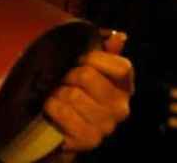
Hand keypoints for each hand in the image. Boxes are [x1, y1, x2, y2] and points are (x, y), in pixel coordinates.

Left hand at [44, 32, 133, 153]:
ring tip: (59, 97)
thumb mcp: (91, 70)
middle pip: (87, 76)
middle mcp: (120, 108)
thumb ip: (105, 52)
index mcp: (124, 87)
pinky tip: (54, 110)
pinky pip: (62, 111)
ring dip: (58, 93)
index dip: (95, 59)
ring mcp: (106, 126)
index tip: (81, 60)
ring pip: (72, 94)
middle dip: (69, 76)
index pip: (121, 67)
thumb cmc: (78, 94)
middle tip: (65, 82)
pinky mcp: (87, 140)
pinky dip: (52, 107)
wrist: (63, 131)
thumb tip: (119, 36)